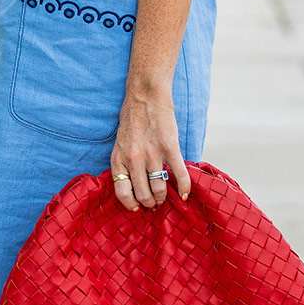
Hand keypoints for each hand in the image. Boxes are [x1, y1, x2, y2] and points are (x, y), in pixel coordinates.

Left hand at [110, 85, 190, 210]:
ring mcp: (152, 154)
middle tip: (155, 203)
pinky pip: (178, 174)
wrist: (145, 95)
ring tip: (166, 198)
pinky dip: (183, 187)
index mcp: (119, 158)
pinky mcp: (169, 147)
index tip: (137, 208)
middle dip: (150, 203)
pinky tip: (184, 194)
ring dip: (163, 197)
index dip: (131, 204)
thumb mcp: (119, 142)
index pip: (122, 192)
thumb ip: (124, 162)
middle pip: (143, 194)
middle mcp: (134, 159)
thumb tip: (131, 184)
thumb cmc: (132, 117)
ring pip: (159, 189)